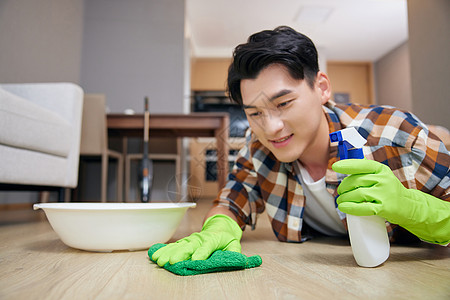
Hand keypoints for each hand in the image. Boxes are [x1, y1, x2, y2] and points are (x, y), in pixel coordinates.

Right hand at [151, 214, 241, 266]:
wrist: (219, 225)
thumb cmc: (226, 236)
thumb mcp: (234, 243)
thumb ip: (233, 251)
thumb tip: (233, 258)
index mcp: (212, 239)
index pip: (207, 246)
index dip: (202, 252)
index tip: (195, 260)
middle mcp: (199, 239)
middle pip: (189, 246)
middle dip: (179, 254)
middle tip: (171, 261)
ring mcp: (190, 240)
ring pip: (178, 246)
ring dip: (168, 253)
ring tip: (158, 259)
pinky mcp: (184, 242)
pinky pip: (173, 246)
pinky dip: (163, 249)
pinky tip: (155, 254)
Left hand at [332, 159, 449, 244]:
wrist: (409, 206)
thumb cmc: (389, 190)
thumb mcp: (381, 176)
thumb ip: (365, 172)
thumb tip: (343, 167)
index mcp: (381, 169)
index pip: (362, 165)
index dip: (347, 165)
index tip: (335, 166)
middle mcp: (384, 179)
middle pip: (356, 181)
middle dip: (343, 187)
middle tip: (340, 192)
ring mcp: (385, 194)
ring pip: (357, 194)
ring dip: (344, 198)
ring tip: (340, 201)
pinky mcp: (384, 208)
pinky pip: (363, 207)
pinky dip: (350, 208)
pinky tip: (343, 207)